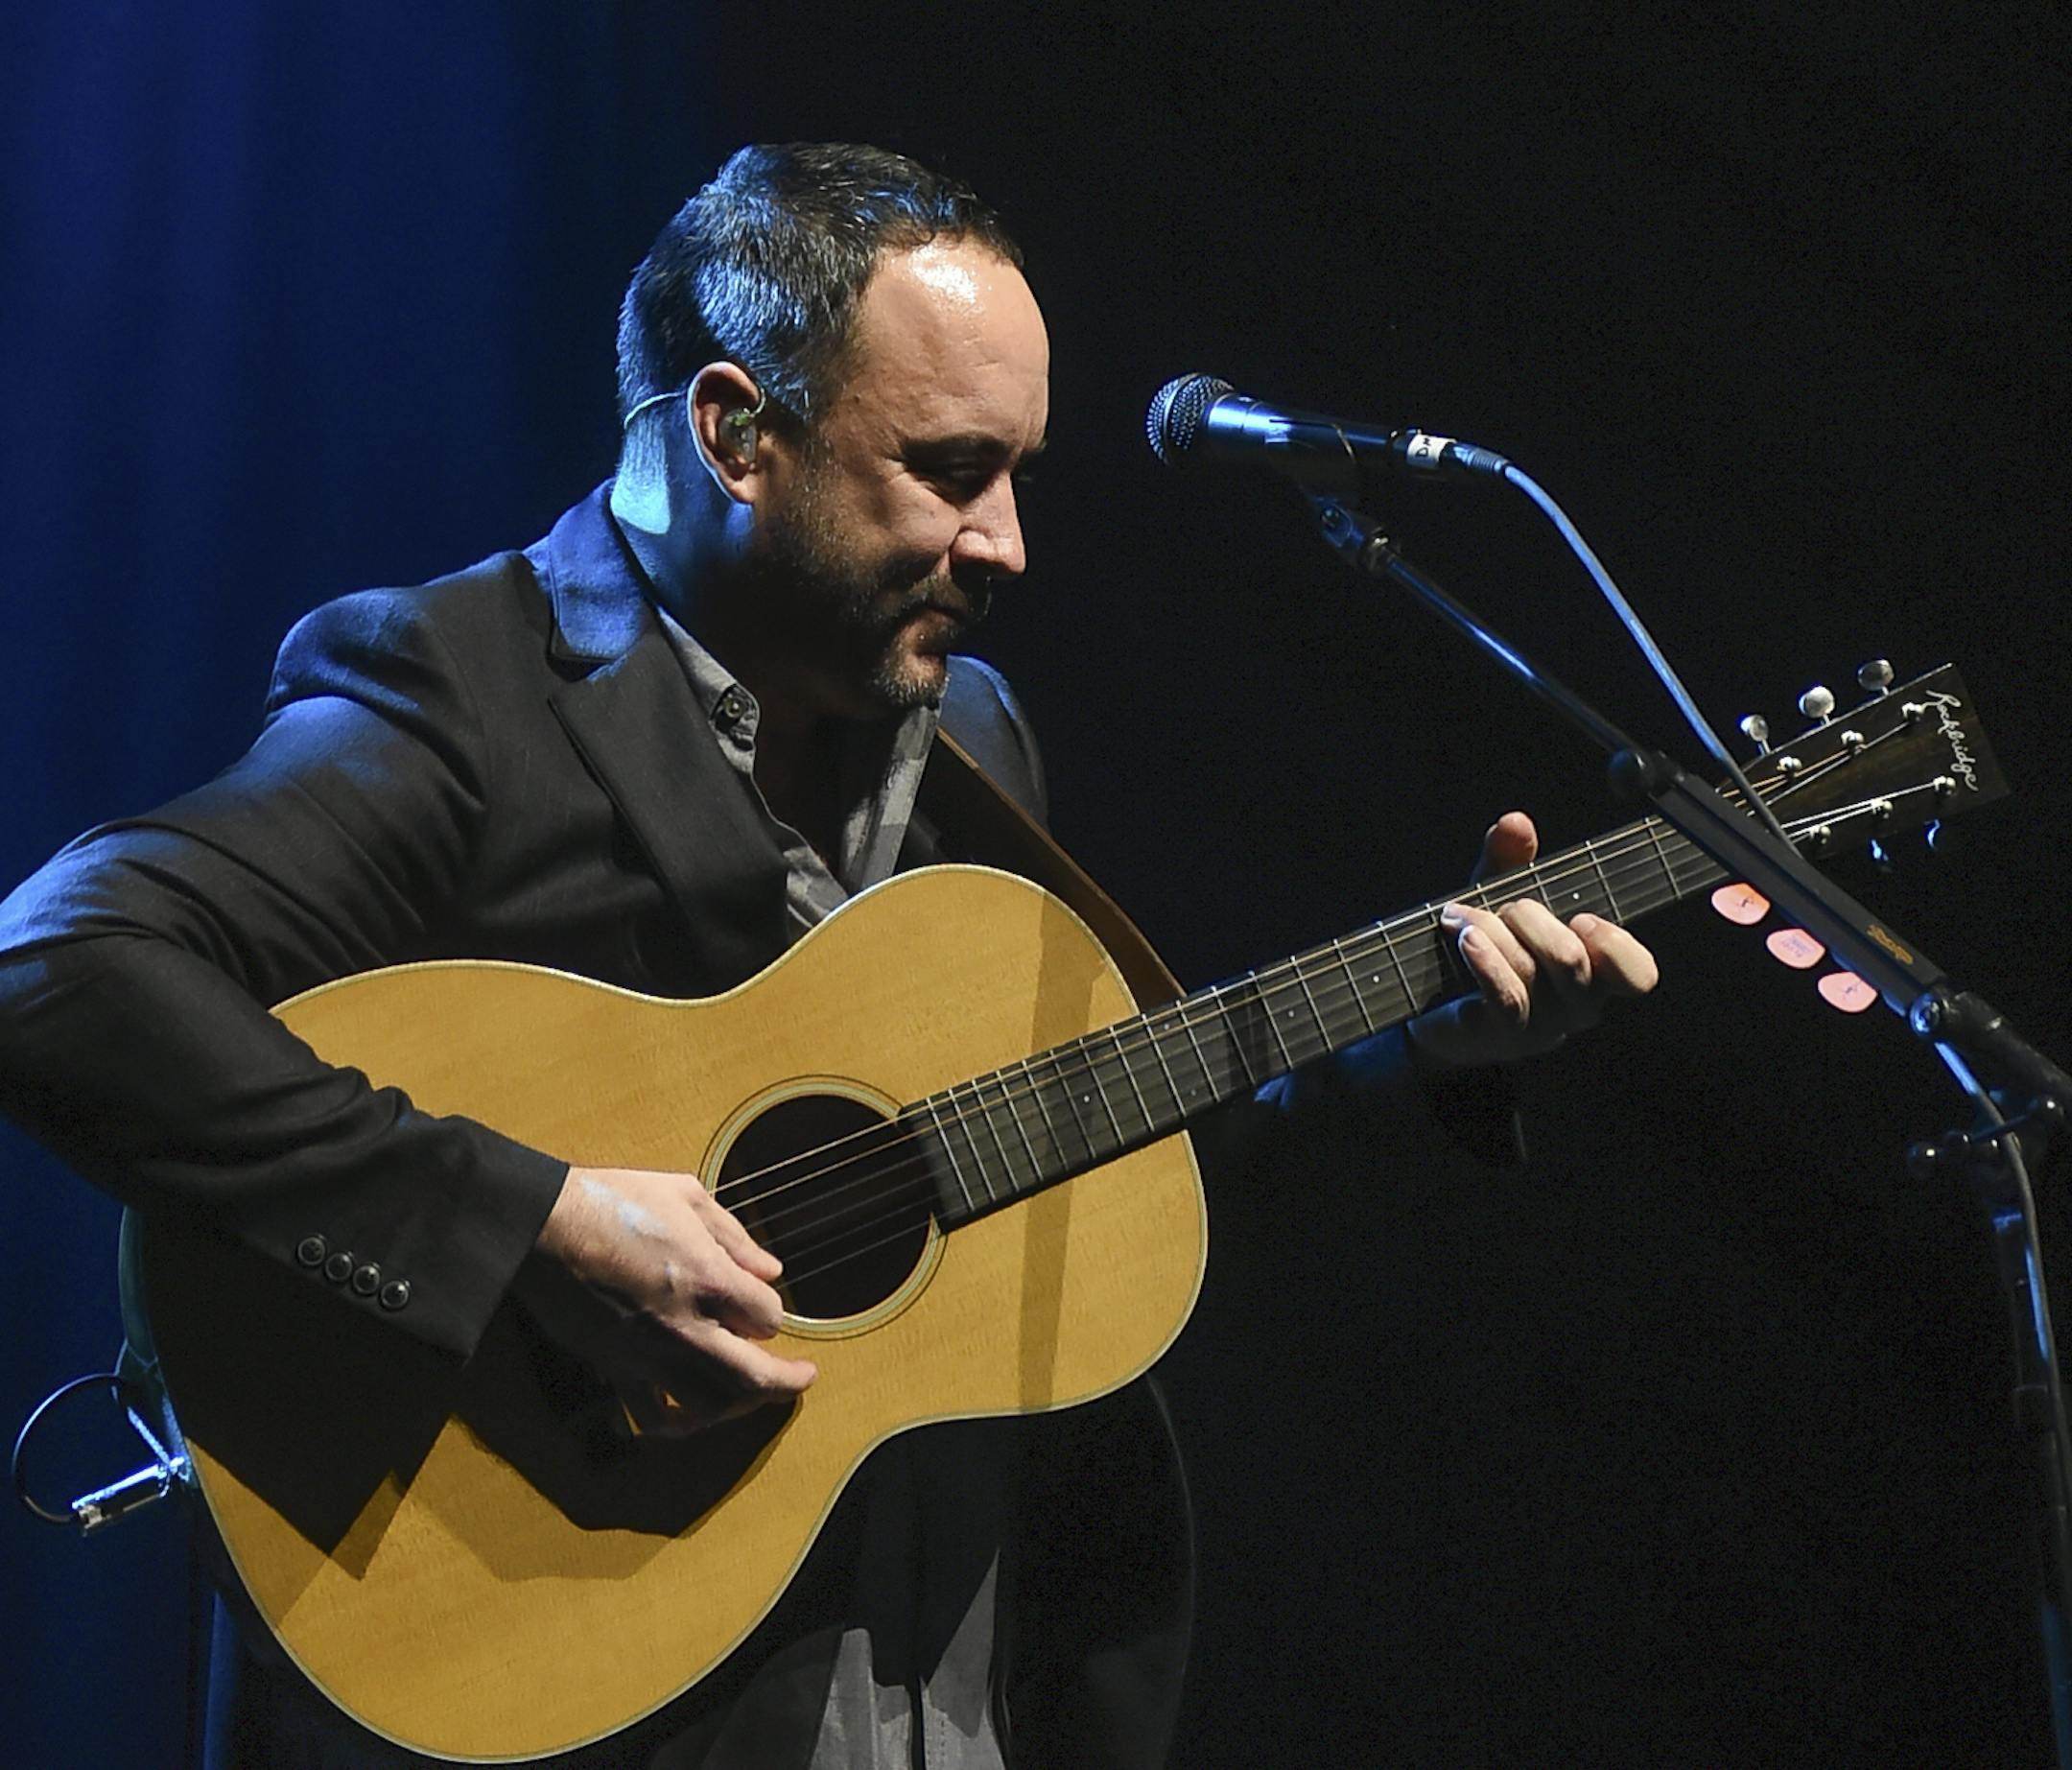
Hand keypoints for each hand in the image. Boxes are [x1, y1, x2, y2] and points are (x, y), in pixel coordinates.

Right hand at [522, 1165, 817, 1434]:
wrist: (539, 1226)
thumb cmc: (612, 1200)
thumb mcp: (686, 1195)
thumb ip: (735, 1237)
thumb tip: (770, 1271)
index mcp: (708, 1278)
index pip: (768, 1316)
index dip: (770, 1309)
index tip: (759, 1299)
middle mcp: (685, 1327)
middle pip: (752, 1378)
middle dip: (786, 1381)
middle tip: (803, 1377)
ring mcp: (648, 1355)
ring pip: (708, 1405)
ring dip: (738, 1403)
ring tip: (749, 1393)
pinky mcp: (614, 1368)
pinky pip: (649, 1416)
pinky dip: (675, 1424)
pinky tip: (688, 1418)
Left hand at [1407, 811, 1658, 1068]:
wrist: (1432, 1002)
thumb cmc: (1481, 948)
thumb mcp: (1497, 895)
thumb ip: (1511, 858)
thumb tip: (1516, 822)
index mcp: (1594, 973)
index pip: (1638, 974)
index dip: (1616, 945)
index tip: (1581, 916)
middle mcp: (1577, 1006)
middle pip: (1572, 958)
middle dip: (1527, 917)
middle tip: (1498, 909)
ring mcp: (1542, 1027)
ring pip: (1533, 971)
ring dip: (1491, 931)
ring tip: (1460, 916)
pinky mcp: (1503, 1038)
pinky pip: (1507, 997)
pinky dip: (1486, 961)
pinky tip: (1466, 938)